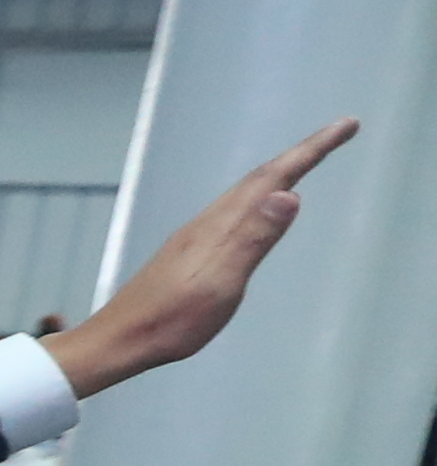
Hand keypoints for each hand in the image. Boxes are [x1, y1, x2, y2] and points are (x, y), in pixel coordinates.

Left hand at [46, 120, 355, 398]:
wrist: (120, 339)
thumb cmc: (172, 319)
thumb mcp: (222, 283)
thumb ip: (253, 239)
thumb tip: (288, 194)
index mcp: (221, 225)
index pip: (273, 177)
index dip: (312, 150)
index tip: (346, 125)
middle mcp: (208, 221)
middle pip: (260, 177)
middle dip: (302, 153)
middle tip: (340, 132)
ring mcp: (196, 235)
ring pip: (245, 191)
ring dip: (279, 172)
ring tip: (304, 161)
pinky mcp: (190, 250)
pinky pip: (234, 209)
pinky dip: (257, 196)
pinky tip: (256, 207)